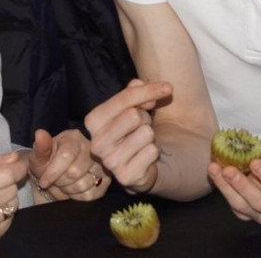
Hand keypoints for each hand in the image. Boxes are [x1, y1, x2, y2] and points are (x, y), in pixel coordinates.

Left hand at [28, 129, 109, 201]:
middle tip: (55, 181)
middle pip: (74, 172)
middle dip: (60, 181)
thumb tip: (40, 134)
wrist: (55, 177)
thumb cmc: (47, 164)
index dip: (53, 172)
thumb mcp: (39, 156)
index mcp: (74, 138)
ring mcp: (101, 164)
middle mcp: (91, 147)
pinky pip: (91, 194)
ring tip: (64, 183)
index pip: (66, 156)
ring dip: (68, 189)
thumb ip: (40, 147)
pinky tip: (73, 189)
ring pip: (83, 184)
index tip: (43, 182)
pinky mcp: (106, 180)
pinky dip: (77, 196)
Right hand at [84, 79, 172, 193]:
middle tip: (141, 126)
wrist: (136, 163)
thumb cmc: (132, 129)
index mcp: (93, 121)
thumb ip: (135, 91)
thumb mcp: (132, 106)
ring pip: (146, 133)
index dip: (148, 91)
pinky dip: (153, 152)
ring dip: (149, 136)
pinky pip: (151, 152)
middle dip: (145, 118)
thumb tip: (139, 84)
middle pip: (134, 115)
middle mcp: (97, 143)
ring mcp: (109, 162)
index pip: (124, 98)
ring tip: (141, 142)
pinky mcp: (125, 177)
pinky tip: (143, 156)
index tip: (167, 87)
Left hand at [207, 139, 260, 224]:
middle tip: (228, 170)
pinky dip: (223, 189)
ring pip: (244, 207)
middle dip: (243, 186)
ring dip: (227, 188)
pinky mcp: (247, 215)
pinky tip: (215, 174)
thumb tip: (242, 135)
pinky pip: (234, 206)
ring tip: (215, 169)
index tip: (254, 162)